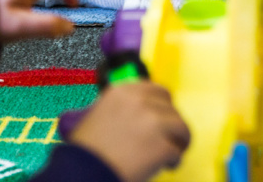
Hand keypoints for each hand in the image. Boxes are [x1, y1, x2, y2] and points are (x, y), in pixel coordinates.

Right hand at [69, 81, 190, 181]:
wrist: (82, 173)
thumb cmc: (85, 152)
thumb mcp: (96, 117)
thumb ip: (120, 109)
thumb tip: (138, 114)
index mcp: (122, 92)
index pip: (155, 90)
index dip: (161, 105)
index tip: (162, 115)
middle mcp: (140, 102)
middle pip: (171, 107)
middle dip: (171, 121)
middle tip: (169, 135)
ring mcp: (153, 122)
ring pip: (180, 126)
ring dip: (178, 139)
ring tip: (172, 152)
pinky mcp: (161, 145)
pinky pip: (177, 150)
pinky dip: (175, 159)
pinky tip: (168, 164)